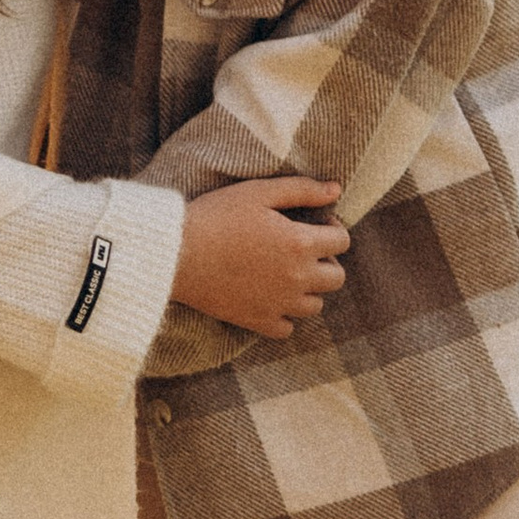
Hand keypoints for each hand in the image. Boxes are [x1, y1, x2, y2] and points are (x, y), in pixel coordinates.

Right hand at [171, 175, 349, 336]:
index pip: (342, 242)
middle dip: (326, 262)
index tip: (315, 224)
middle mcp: (297, 278)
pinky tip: (268, 298)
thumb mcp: (259, 192)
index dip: (333, 229)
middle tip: (303, 251)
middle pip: (337, 278)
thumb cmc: (216, 216)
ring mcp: (278, 304)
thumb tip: (337, 189)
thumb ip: (303, 190)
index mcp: (301, 243)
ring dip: (308, 290)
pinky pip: (286, 329)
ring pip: (315, 306)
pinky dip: (283, 316)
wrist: (176, 254)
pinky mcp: (257, 321)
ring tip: (285, 274)